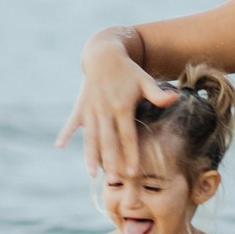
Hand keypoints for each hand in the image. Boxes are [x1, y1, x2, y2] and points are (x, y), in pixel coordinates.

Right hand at [55, 37, 177, 176]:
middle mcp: (105, 110)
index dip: (130, 154)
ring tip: (91, 174)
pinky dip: (65, 133)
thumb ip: (158, 94)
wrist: (104, 53)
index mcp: (122, 106)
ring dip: (90, 155)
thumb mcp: (145, 80)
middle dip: (110, 161)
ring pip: (91, 137)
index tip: (133, 172)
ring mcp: (91, 109)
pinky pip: (72, 122)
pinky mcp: (81, 106)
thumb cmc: (129, 71)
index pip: (128, 136)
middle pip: (108, 141)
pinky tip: (59, 146)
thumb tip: (175, 98)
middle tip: (113, 180)